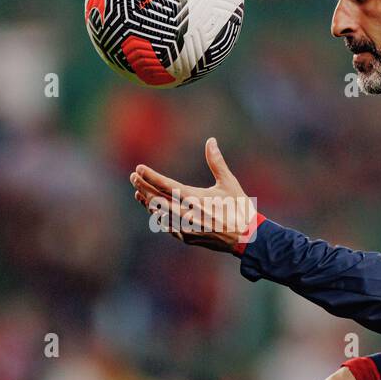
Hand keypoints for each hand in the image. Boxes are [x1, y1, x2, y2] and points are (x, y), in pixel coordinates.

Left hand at [129, 138, 254, 252]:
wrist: (246, 238)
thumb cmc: (239, 208)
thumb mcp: (229, 183)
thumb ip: (216, 162)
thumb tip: (211, 140)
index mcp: (195, 198)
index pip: (165, 185)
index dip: (150, 176)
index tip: (138, 168)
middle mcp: (186, 214)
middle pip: (157, 199)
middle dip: (143, 187)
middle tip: (133, 177)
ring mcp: (185, 228)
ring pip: (159, 214)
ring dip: (148, 202)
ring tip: (138, 191)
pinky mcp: (187, 238)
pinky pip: (167, 226)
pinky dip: (158, 216)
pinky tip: (154, 210)